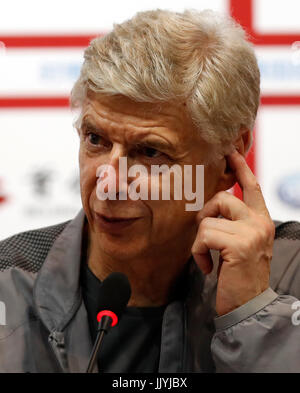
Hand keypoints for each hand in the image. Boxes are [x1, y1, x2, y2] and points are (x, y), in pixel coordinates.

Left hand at [191, 150, 274, 315]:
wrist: (248, 304)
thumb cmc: (240, 274)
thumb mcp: (240, 243)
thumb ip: (233, 222)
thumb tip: (212, 207)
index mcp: (261, 220)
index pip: (252, 187)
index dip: (241, 167)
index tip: (231, 151)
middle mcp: (260, 222)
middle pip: (222, 197)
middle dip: (206, 214)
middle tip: (206, 237)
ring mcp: (251, 232)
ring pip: (208, 218)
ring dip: (200, 240)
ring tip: (208, 257)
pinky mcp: (238, 245)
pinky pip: (204, 235)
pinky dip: (198, 252)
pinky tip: (208, 267)